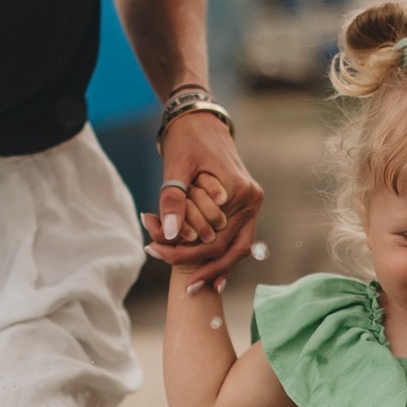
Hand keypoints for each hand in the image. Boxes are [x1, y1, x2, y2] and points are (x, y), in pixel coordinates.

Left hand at [141, 111, 263, 289]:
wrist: (199, 119)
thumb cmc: (186, 139)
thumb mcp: (175, 167)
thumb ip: (172, 199)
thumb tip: (169, 234)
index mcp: (239, 191)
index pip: (212, 237)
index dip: (182, 251)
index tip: (154, 252)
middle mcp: (251, 200)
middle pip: (227, 248)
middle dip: (199, 266)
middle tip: (179, 285)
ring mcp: (251, 204)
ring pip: (237, 248)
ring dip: (215, 267)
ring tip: (195, 287)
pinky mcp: (244, 204)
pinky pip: (236, 238)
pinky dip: (222, 255)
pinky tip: (212, 277)